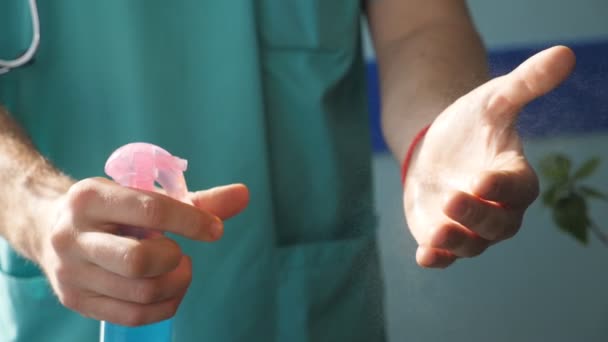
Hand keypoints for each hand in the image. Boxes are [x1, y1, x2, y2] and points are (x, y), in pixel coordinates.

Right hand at [37, 178, 248, 325]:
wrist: (48, 227)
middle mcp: (73, 236)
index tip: (214, 230)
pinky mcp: (75, 301)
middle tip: (180, 252)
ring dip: (175, 283)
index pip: (151, 210)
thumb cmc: (111, 209)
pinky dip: (165, 305)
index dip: (192, 222)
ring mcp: (71, 273)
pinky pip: (132, 316)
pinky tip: (170, 288)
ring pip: (140, 293)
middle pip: (141, 261)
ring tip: (178, 268)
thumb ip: (195, 199)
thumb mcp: (142, 195)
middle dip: (174, 259)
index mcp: (91, 197)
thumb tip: (244, 195)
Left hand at [404, 46, 575, 267]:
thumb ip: (525, 84)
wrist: (438, 146)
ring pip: (472, 244)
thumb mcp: (493, 99)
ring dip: (456, 242)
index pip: (518, 189)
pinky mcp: (444, 235)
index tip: (481, 181)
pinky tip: (424, 257)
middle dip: (476, 216)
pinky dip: (438, 258)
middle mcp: (498, 208)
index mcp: (515, 177)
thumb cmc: (471, 123)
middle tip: (453, 200)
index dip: (502, 188)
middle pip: (498, 224)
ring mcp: (470, 226)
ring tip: (435, 235)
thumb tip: (565, 53)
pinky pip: (445, 255)